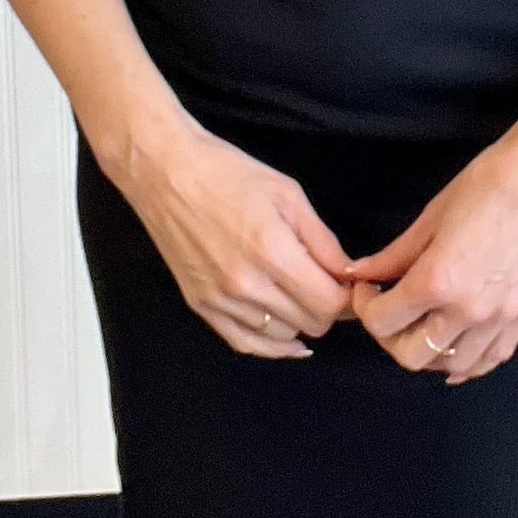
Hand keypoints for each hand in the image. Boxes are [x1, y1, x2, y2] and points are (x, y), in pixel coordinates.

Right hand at [122, 125, 354, 358]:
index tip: (352, 285)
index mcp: (273, 252)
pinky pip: (245, 343)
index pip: (329, 303)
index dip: (349, 297)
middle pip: (311, 323)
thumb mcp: (288, 195)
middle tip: (328, 285)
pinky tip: (289, 337)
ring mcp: (220, 300)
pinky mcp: (200, 306)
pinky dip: (271, 345)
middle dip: (328, 307)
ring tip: (300, 295)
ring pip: (282, 337)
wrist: (165, 172)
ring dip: (300, 320)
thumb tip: (350, 275)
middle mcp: (247, 285)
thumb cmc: (228, 172)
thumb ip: (323, 242)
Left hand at [339, 110, 517, 383]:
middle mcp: (469, 310)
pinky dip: (469, 360)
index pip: (382, 322)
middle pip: (411, 356)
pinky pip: (491, 358)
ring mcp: (501, 318)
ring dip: (428, 350)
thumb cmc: (492, 183)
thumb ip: (393, 256)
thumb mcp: (432, 217)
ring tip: (423, 321)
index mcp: (439, 281)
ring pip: (451, 367)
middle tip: (389, 307)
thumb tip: (360, 274)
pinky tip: (457, 343)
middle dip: (389, 336)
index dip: (365, 306)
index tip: (368, 288)